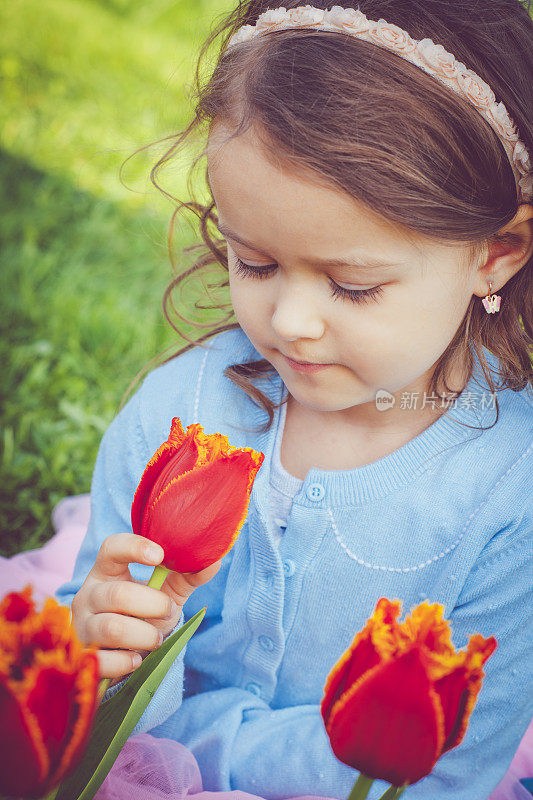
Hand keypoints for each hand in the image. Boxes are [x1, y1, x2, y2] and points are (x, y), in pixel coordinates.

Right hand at [70, 532, 221, 679]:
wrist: (122, 653)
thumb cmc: (143, 615)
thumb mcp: (165, 593)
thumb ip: (186, 577)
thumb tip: (213, 560)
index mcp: (107, 572)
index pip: (111, 548)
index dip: (134, 547)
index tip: (160, 555)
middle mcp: (89, 596)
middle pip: (117, 594)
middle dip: (153, 604)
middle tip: (168, 611)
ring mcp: (82, 627)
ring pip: (111, 628)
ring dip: (144, 635)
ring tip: (155, 638)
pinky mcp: (82, 658)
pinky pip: (103, 661)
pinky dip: (126, 662)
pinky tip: (136, 659)